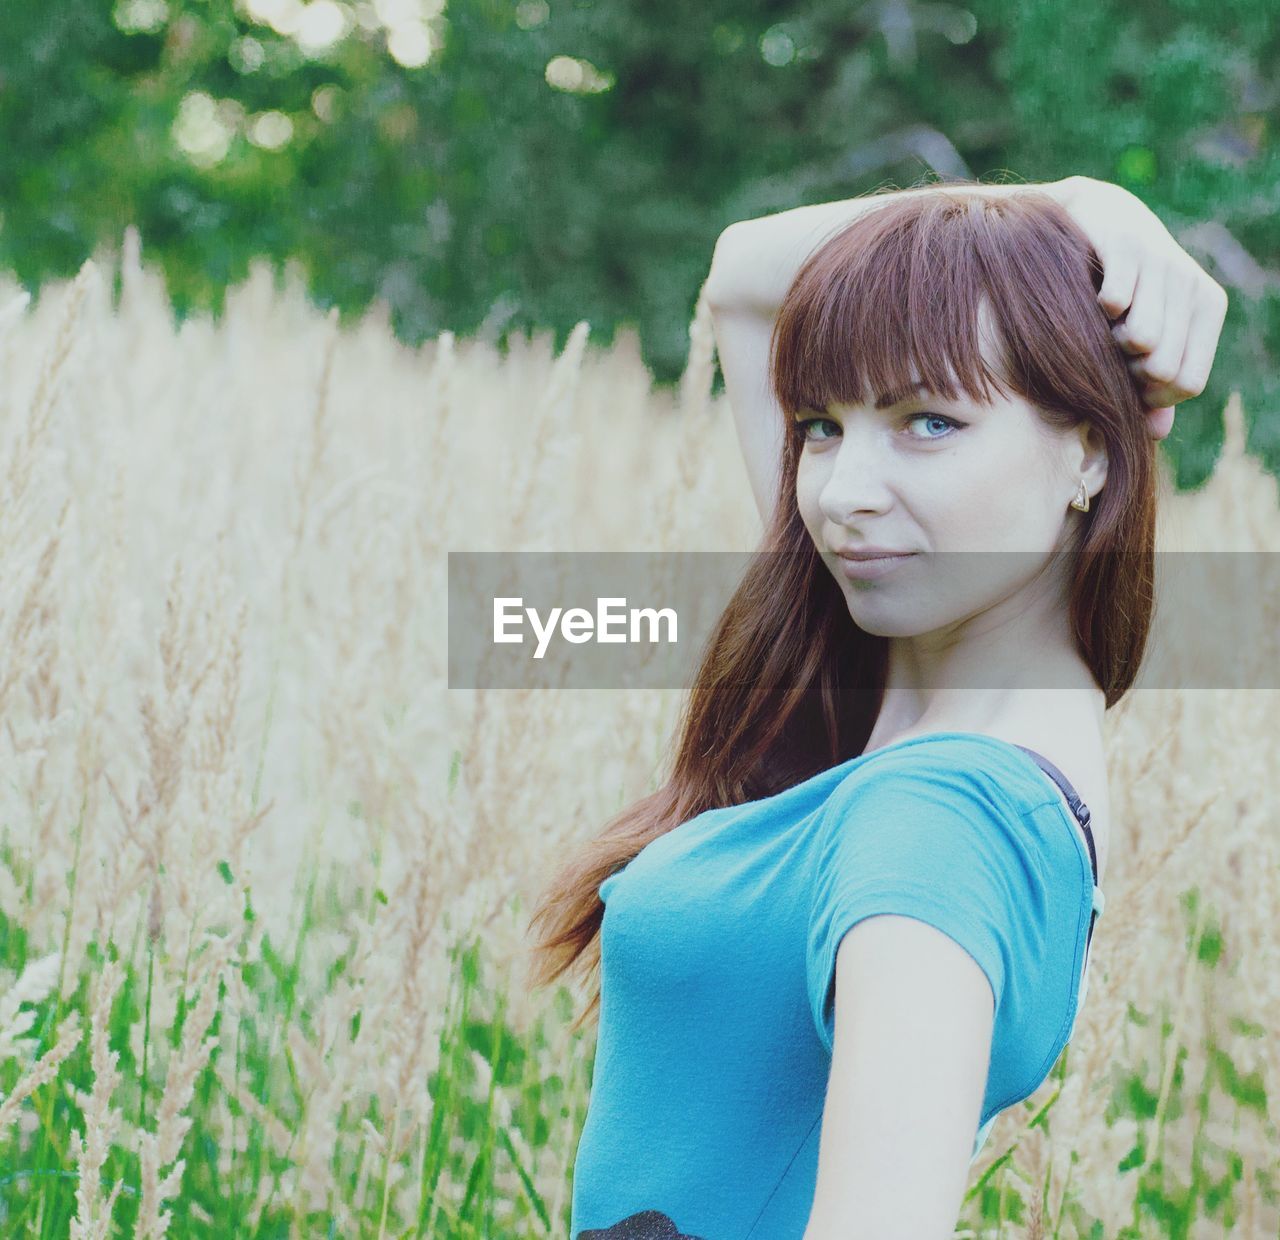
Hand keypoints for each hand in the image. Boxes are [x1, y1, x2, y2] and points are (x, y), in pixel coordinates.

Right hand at [1051, 176, 1227, 440]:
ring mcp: (1163, 263)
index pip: (1188, 383)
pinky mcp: (1128, 245)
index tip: (1126, 376)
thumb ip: (1149, 387)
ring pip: (1142, 340)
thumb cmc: (1116, 288)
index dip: (1149, 395)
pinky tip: (1091, 297)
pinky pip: (1117, 302)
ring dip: (1107, 344)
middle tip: (1109, 349)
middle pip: (1163, 369)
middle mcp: (1193, 285)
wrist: (1092, 219)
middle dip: (1125, 372)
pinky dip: (1096, 312)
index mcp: (1207, 307)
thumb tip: (1156, 432)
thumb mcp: (1138, 337)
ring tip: (1102, 327)